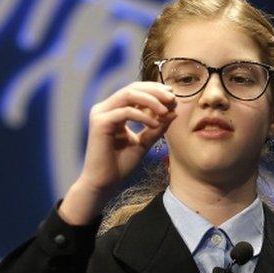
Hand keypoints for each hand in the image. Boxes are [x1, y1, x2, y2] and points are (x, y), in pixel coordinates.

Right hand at [60, 82, 176, 223]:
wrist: (104, 184)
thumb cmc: (120, 165)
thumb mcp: (143, 143)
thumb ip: (156, 128)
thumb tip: (173, 112)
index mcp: (113, 111)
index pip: (134, 91)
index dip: (154, 91)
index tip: (172, 97)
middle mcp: (105, 109)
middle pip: (132, 88)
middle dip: (154, 91)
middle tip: (172, 98)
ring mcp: (100, 114)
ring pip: (128, 95)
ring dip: (151, 100)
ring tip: (166, 110)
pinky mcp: (100, 122)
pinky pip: (126, 112)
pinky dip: (143, 116)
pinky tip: (155, 124)